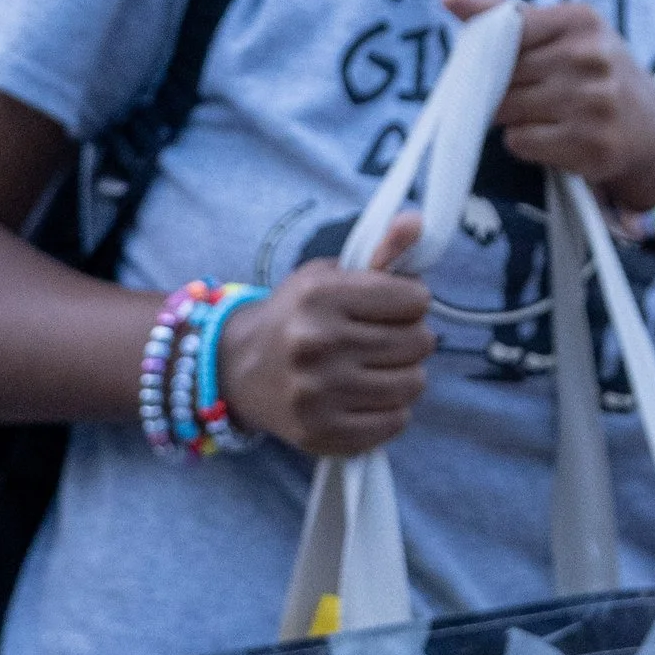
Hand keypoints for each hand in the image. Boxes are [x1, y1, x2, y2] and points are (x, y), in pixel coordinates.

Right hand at [220, 212, 433, 454]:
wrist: (235, 368)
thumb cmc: (295, 315)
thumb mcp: (328, 274)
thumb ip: (380, 251)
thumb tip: (418, 221)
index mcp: (320, 296)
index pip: (414, 299)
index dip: (412, 301)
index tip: (394, 306)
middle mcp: (317, 344)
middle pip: (419, 342)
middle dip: (412, 337)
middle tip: (388, 338)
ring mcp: (317, 394)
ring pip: (413, 383)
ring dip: (406, 374)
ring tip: (382, 367)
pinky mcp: (319, 433)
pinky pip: (395, 422)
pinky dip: (393, 410)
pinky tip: (371, 395)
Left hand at [440, 0, 654, 211]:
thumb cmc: (596, 75)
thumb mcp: (567, 33)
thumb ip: (509, 15)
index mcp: (581, 19)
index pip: (507, 27)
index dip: (488, 50)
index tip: (485, 60)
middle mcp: (589, 56)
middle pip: (500, 75)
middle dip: (499, 89)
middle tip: (525, 95)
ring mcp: (593, 102)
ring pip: (506, 110)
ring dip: (512, 118)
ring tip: (544, 115)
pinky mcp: (591, 145)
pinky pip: (520, 142)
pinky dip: (526, 143)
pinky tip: (554, 137)